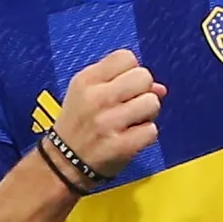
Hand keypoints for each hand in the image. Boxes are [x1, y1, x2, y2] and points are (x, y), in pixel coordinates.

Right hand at [55, 49, 164, 181]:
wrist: (62, 164)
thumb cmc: (78, 126)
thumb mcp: (86, 94)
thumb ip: (120, 82)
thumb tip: (159, 88)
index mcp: (86, 80)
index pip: (126, 57)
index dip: (131, 72)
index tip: (123, 87)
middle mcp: (96, 98)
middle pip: (144, 77)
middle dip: (143, 91)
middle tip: (130, 106)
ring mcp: (108, 123)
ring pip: (152, 102)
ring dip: (147, 114)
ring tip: (131, 122)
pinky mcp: (120, 145)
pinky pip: (152, 130)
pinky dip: (146, 136)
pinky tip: (131, 139)